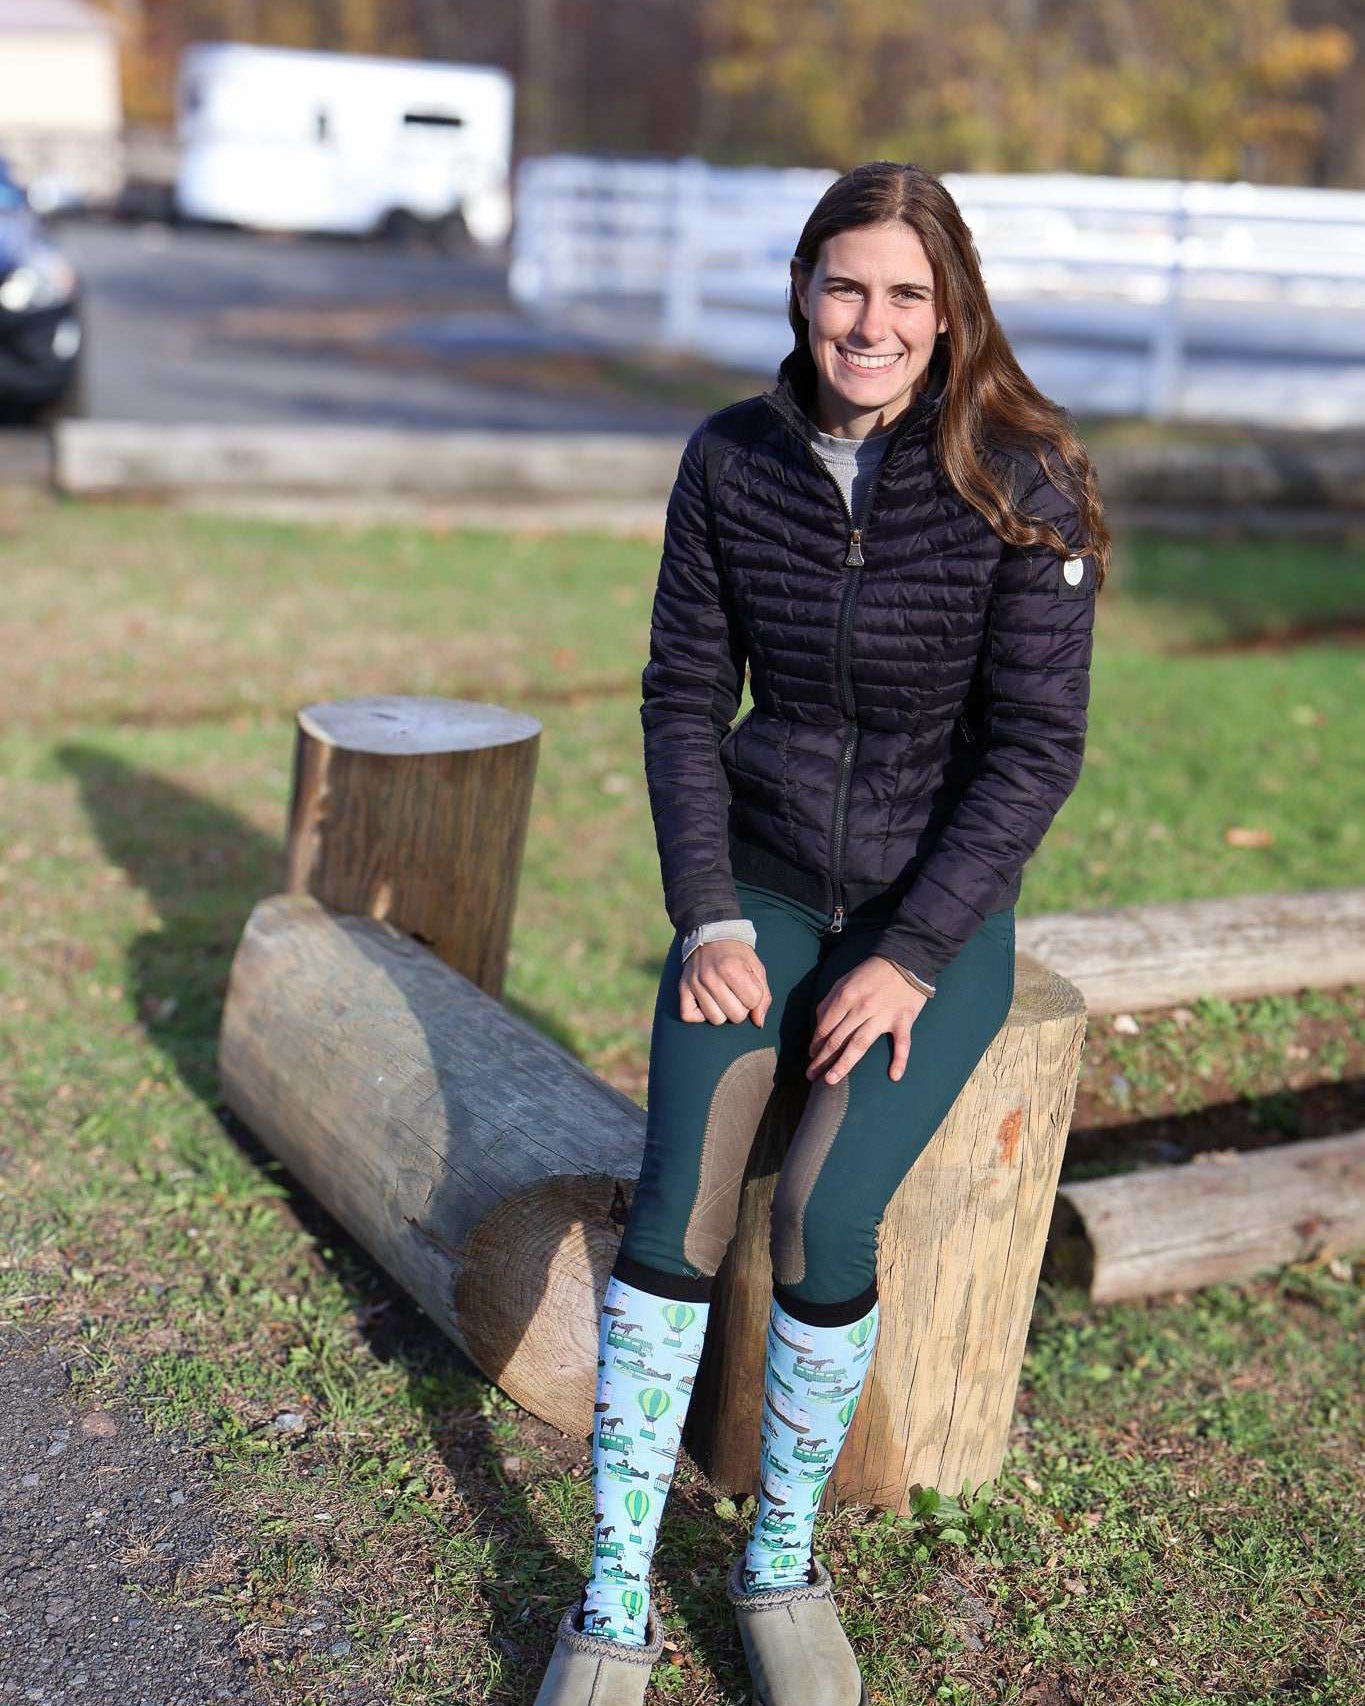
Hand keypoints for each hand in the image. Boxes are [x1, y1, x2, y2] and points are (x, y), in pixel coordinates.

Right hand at [679, 939, 771, 1026]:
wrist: (711, 934)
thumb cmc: (737, 954)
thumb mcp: (757, 968)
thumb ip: (763, 996)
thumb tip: (759, 1023)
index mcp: (731, 969)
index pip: (753, 1001)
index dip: (754, 996)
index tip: (749, 985)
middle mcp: (710, 977)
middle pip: (735, 1016)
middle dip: (741, 1007)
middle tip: (736, 993)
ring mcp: (694, 984)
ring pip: (715, 1019)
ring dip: (722, 1012)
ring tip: (722, 997)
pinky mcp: (682, 988)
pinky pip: (688, 1016)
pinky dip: (699, 1015)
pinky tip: (706, 1002)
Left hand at [806, 955, 927, 1084]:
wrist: (905, 960)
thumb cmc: (870, 973)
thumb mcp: (843, 981)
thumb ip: (829, 1002)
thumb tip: (819, 1025)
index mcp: (845, 997)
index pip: (825, 1026)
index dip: (816, 1043)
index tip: (811, 1056)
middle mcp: (861, 1008)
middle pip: (838, 1039)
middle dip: (822, 1059)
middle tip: (812, 1076)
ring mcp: (883, 1016)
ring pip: (860, 1044)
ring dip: (844, 1064)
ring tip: (831, 1080)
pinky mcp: (903, 1021)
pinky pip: (902, 1044)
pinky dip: (900, 1060)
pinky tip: (894, 1076)